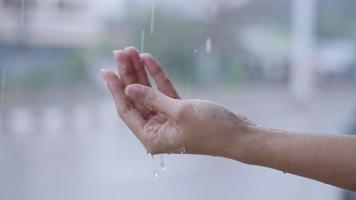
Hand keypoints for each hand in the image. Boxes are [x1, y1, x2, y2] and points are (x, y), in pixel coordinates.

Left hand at [101, 47, 256, 155]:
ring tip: (131, 52)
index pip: (127, 110)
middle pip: (136, 98)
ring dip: (141, 72)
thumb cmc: (212, 129)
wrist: (240, 134)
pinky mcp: (179, 111)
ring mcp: (168, 119)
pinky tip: (148, 60)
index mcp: (152, 138)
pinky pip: (163, 91)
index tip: (106, 70)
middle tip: (120, 53)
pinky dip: (157, 76)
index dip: (116, 89)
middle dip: (128, 75)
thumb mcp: (180, 112)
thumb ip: (153, 99)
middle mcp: (157, 130)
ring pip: (149, 92)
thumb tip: (129, 89)